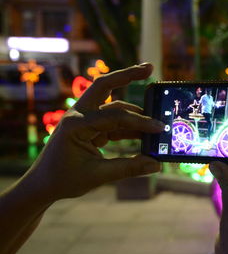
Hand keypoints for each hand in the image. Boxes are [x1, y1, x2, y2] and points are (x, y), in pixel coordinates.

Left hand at [25, 63, 163, 202]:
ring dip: (133, 108)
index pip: (115, 116)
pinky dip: (129, 124)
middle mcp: (79, 115)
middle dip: (127, 75)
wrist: (42, 185)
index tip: (160, 128)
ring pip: (112, 103)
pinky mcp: (89, 127)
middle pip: (104, 85)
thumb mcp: (97, 176)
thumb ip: (128, 168)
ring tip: (155, 114)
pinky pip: (112, 120)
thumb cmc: (63, 179)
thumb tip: (156, 164)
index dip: (140, 122)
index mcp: (77, 124)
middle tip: (150, 68)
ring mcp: (84, 119)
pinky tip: (144, 131)